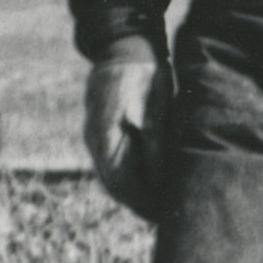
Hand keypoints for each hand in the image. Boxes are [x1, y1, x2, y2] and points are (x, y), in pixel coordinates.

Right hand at [85, 41, 167, 219]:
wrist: (124, 45)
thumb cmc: (143, 75)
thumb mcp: (155, 110)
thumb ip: (154, 147)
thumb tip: (158, 183)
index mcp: (104, 139)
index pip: (123, 186)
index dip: (144, 205)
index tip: (165, 217)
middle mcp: (96, 142)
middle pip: (116, 186)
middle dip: (140, 203)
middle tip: (167, 217)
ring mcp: (96, 136)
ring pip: (114, 176)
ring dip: (136, 191)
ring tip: (161, 203)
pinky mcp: (104, 130)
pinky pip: (115, 162)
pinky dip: (133, 176)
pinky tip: (151, 179)